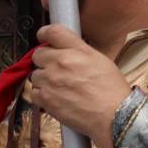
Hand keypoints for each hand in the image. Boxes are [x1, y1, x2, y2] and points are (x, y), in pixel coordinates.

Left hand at [30, 25, 130, 147]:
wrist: (113, 115)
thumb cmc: (112, 90)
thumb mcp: (101, 61)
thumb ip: (80, 53)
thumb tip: (67, 51)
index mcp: (78, 50)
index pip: (53, 32)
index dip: (45, 33)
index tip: (43, 36)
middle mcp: (61, 62)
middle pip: (38, 54)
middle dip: (44, 60)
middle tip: (54, 69)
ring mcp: (50, 80)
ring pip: (35, 75)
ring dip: (43, 80)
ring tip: (58, 87)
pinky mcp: (45, 98)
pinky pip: (34, 92)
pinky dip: (42, 95)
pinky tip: (56, 98)